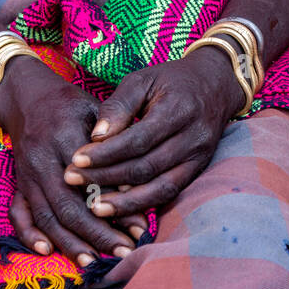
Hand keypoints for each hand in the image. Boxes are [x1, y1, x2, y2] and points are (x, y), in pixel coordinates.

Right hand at [0, 55, 139, 266]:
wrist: (26, 96)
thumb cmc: (70, 103)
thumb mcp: (95, 109)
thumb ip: (113, 139)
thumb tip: (135, 181)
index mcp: (64, 135)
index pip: (91, 179)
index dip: (115, 204)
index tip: (139, 226)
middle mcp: (42, 158)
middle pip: (68, 205)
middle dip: (97, 234)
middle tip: (124, 252)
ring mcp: (26, 173)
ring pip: (47, 215)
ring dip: (70, 243)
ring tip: (94, 261)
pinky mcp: (18, 182)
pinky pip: (18, 214)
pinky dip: (29, 235)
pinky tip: (47, 251)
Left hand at [62, 48, 242, 219]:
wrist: (215, 84)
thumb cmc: (171, 80)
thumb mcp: (143, 80)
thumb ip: (119, 106)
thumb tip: (96, 136)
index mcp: (177, 110)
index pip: (137, 140)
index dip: (105, 154)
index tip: (76, 159)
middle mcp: (192, 138)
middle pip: (145, 167)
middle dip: (106, 178)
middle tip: (72, 180)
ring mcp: (198, 158)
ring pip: (159, 188)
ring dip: (125, 202)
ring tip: (93, 207)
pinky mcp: (198, 171)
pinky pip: (170, 193)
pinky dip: (144, 203)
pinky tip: (120, 208)